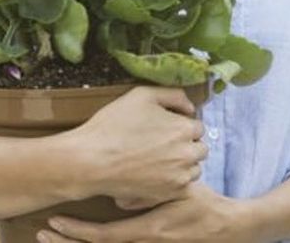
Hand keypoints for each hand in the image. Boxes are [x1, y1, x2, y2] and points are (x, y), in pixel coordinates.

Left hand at [37, 183, 257, 242]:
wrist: (224, 227)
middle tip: (41, 232)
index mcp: (150, 231)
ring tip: (51, 236)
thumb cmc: (203, 204)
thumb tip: (118, 199)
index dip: (76, 232)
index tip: (54, 223)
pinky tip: (80, 238)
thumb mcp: (182, 190)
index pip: (104, 237)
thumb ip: (151, 193)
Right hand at [58, 86, 207, 205]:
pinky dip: (171, 181)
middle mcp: (187, 154)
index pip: (198, 127)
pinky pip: (180, 187)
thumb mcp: (142, 95)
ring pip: (192, 169)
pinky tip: (153, 173)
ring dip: (182, 164)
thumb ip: (173, 95)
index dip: (181, 126)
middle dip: (186, 145)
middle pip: (199, 149)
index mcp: (184, 129)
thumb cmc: (113, 125)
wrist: (90, 160)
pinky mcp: (166, 194)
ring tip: (158, 160)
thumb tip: (190, 108)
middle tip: (162, 145)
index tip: (166, 129)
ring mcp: (178, 177)